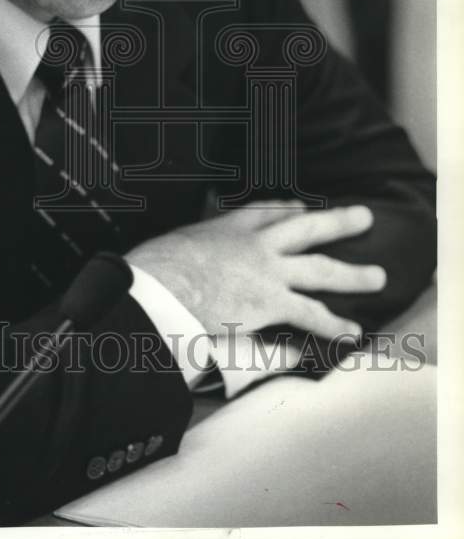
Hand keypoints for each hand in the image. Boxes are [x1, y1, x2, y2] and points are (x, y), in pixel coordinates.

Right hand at [126, 201, 385, 339]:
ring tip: (376, 277)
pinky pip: (309, 315)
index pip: (266, 211)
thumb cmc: (161, 264)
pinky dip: (331, 325)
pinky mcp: (271, 302)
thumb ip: (192, 246)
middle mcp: (256, 244)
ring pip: (320, 270)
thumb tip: (182, 259)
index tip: (301, 207)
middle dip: (337, 222)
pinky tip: (350, 331)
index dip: (288, 209)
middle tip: (363, 218)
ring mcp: (268, 272)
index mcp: (230, 226)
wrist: (166, 282)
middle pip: (306, 227)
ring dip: (352, 275)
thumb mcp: (179, 241)